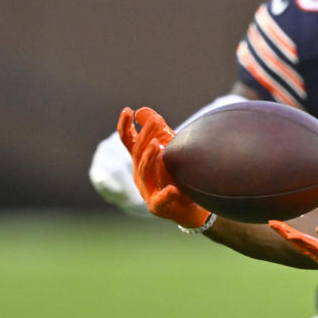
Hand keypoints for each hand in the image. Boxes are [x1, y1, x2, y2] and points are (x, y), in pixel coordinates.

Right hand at [116, 107, 210, 228]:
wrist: (192, 207)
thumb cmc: (178, 176)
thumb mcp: (168, 151)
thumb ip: (157, 132)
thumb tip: (142, 111)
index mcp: (141, 161)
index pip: (129, 141)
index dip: (125, 126)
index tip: (127, 110)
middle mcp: (140, 175)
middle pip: (137, 153)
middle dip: (145, 136)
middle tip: (155, 121)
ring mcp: (148, 191)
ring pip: (143, 173)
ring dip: (149, 158)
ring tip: (157, 146)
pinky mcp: (159, 207)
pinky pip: (160, 200)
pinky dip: (166, 194)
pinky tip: (172, 188)